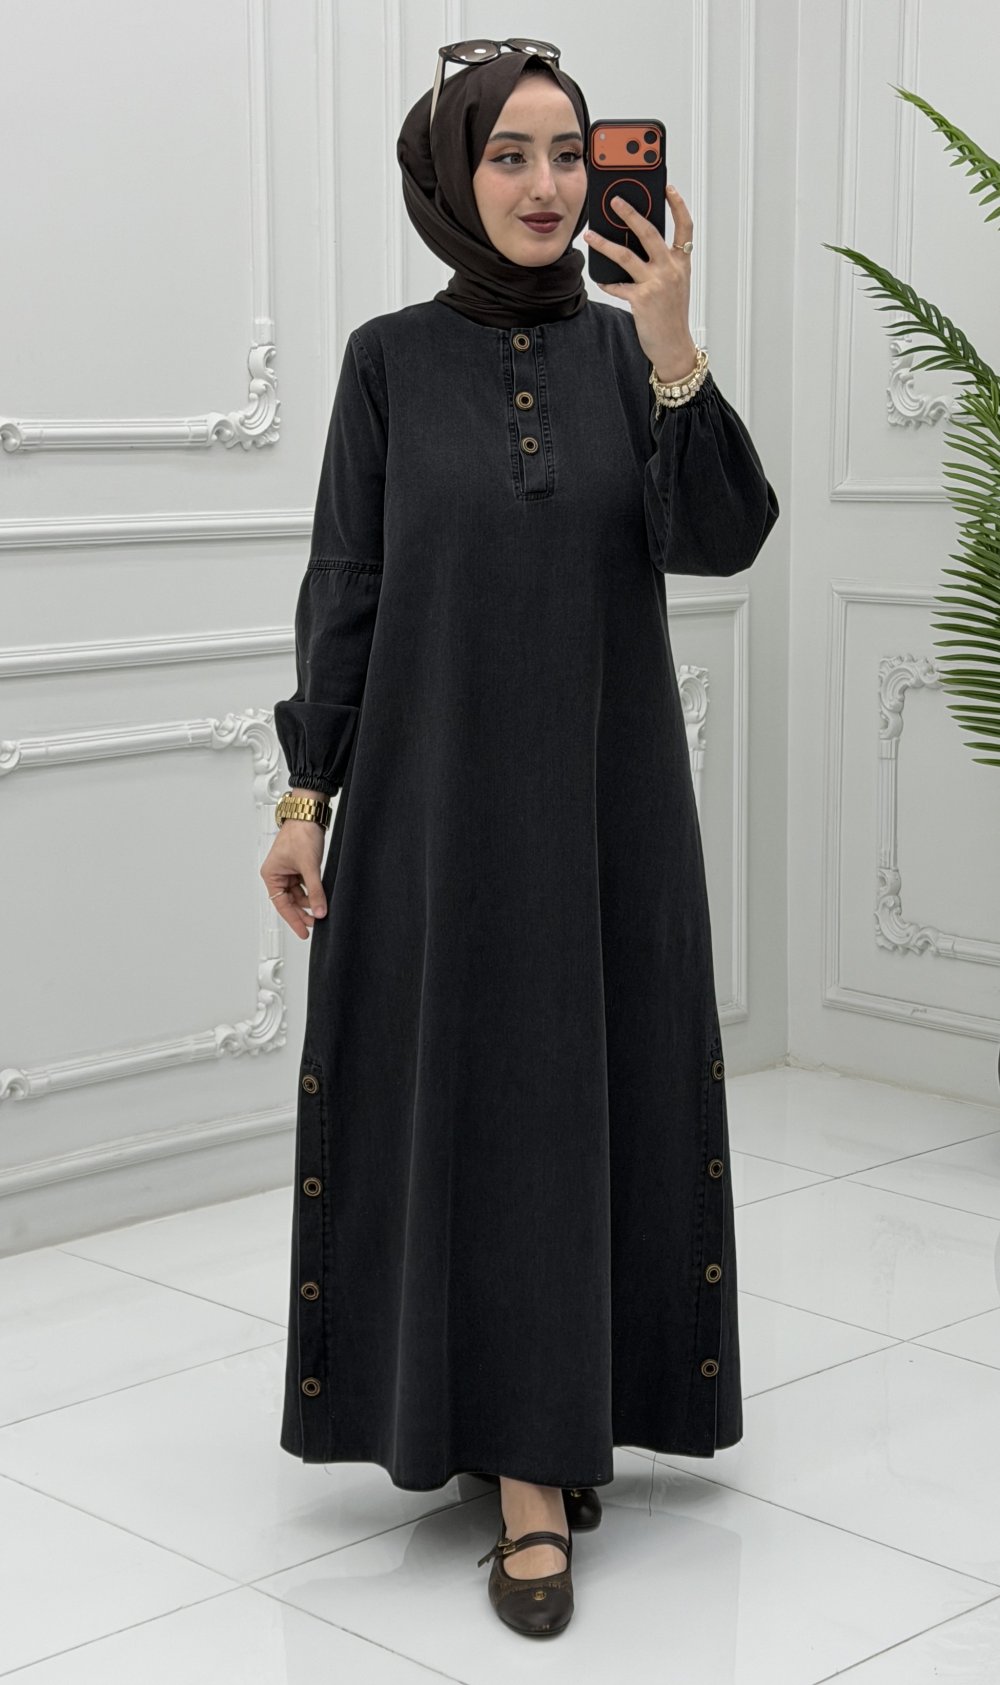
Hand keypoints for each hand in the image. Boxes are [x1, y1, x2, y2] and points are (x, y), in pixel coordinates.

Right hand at [260, 822, 326, 939]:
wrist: (309, 815)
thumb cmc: (300, 833)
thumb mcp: (309, 867)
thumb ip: (315, 891)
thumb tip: (319, 911)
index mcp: (271, 875)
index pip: (282, 905)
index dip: (294, 920)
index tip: (304, 933)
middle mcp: (278, 874)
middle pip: (290, 902)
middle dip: (303, 913)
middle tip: (316, 924)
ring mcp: (289, 871)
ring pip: (299, 894)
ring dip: (310, 903)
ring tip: (321, 911)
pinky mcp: (300, 866)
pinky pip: (305, 885)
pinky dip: (313, 892)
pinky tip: (321, 898)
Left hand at [583, 184, 695, 380]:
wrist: (674, 346)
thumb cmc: (671, 315)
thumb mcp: (675, 284)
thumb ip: (662, 263)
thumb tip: (635, 244)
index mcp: (682, 262)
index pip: (685, 227)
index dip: (678, 205)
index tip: (668, 188)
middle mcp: (671, 269)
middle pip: (649, 232)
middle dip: (630, 213)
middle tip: (614, 200)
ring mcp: (656, 283)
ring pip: (626, 256)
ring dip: (604, 243)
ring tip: (590, 235)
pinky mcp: (642, 299)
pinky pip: (617, 285)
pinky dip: (607, 281)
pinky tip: (599, 278)